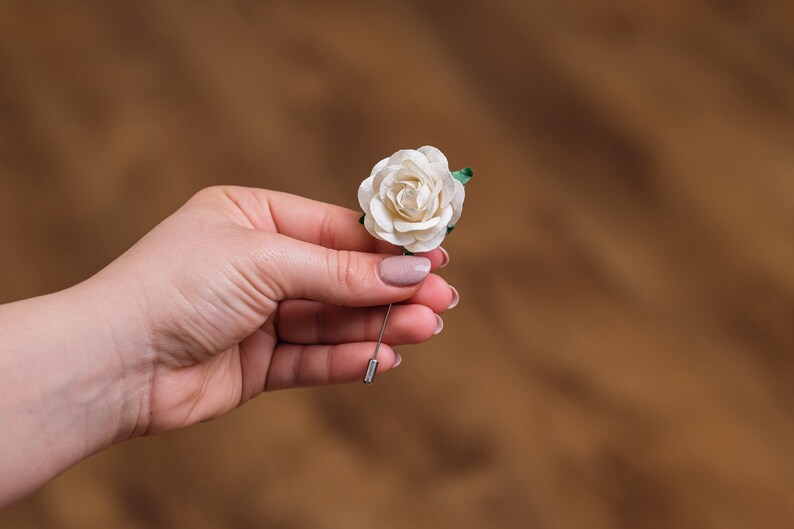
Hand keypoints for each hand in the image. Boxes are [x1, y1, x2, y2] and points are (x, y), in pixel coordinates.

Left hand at [94, 186, 455, 434]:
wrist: (113, 363)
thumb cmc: (177, 287)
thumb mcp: (266, 261)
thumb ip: (340, 271)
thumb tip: (409, 270)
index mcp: (252, 216)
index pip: (336, 228)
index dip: (387, 244)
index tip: (435, 254)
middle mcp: (258, 263)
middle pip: (342, 276)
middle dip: (392, 287)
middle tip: (443, 299)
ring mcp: (258, 315)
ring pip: (333, 319)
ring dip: (380, 323)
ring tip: (427, 327)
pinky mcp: (257, 363)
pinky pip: (312, 358)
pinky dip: (348, 358)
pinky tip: (386, 356)